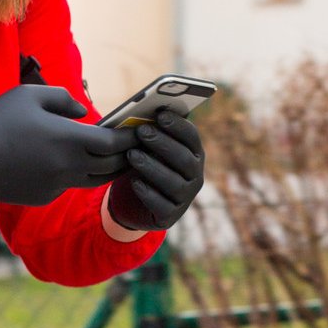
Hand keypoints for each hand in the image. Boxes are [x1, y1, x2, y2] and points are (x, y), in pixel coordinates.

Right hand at [0, 85, 138, 205]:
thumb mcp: (30, 95)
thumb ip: (63, 99)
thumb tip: (83, 114)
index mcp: (68, 140)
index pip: (113, 143)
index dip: (129, 137)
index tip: (139, 130)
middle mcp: (68, 167)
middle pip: (110, 166)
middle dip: (125, 155)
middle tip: (135, 146)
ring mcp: (57, 185)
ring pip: (93, 179)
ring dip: (105, 168)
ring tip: (112, 157)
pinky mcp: (45, 196)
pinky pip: (68, 184)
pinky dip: (74, 174)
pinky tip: (67, 163)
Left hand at [107, 109, 204, 230]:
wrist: (136, 202)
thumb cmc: (147, 165)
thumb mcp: (150, 148)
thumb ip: (153, 132)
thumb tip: (146, 110)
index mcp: (194, 155)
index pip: (192, 138)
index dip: (178, 125)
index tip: (160, 115)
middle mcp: (195, 176)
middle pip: (184, 159)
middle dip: (163, 143)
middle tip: (142, 132)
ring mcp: (185, 198)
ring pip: (174, 183)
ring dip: (153, 167)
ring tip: (132, 155)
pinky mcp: (170, 216)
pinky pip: (162, 206)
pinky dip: (149, 194)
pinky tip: (135, 182)